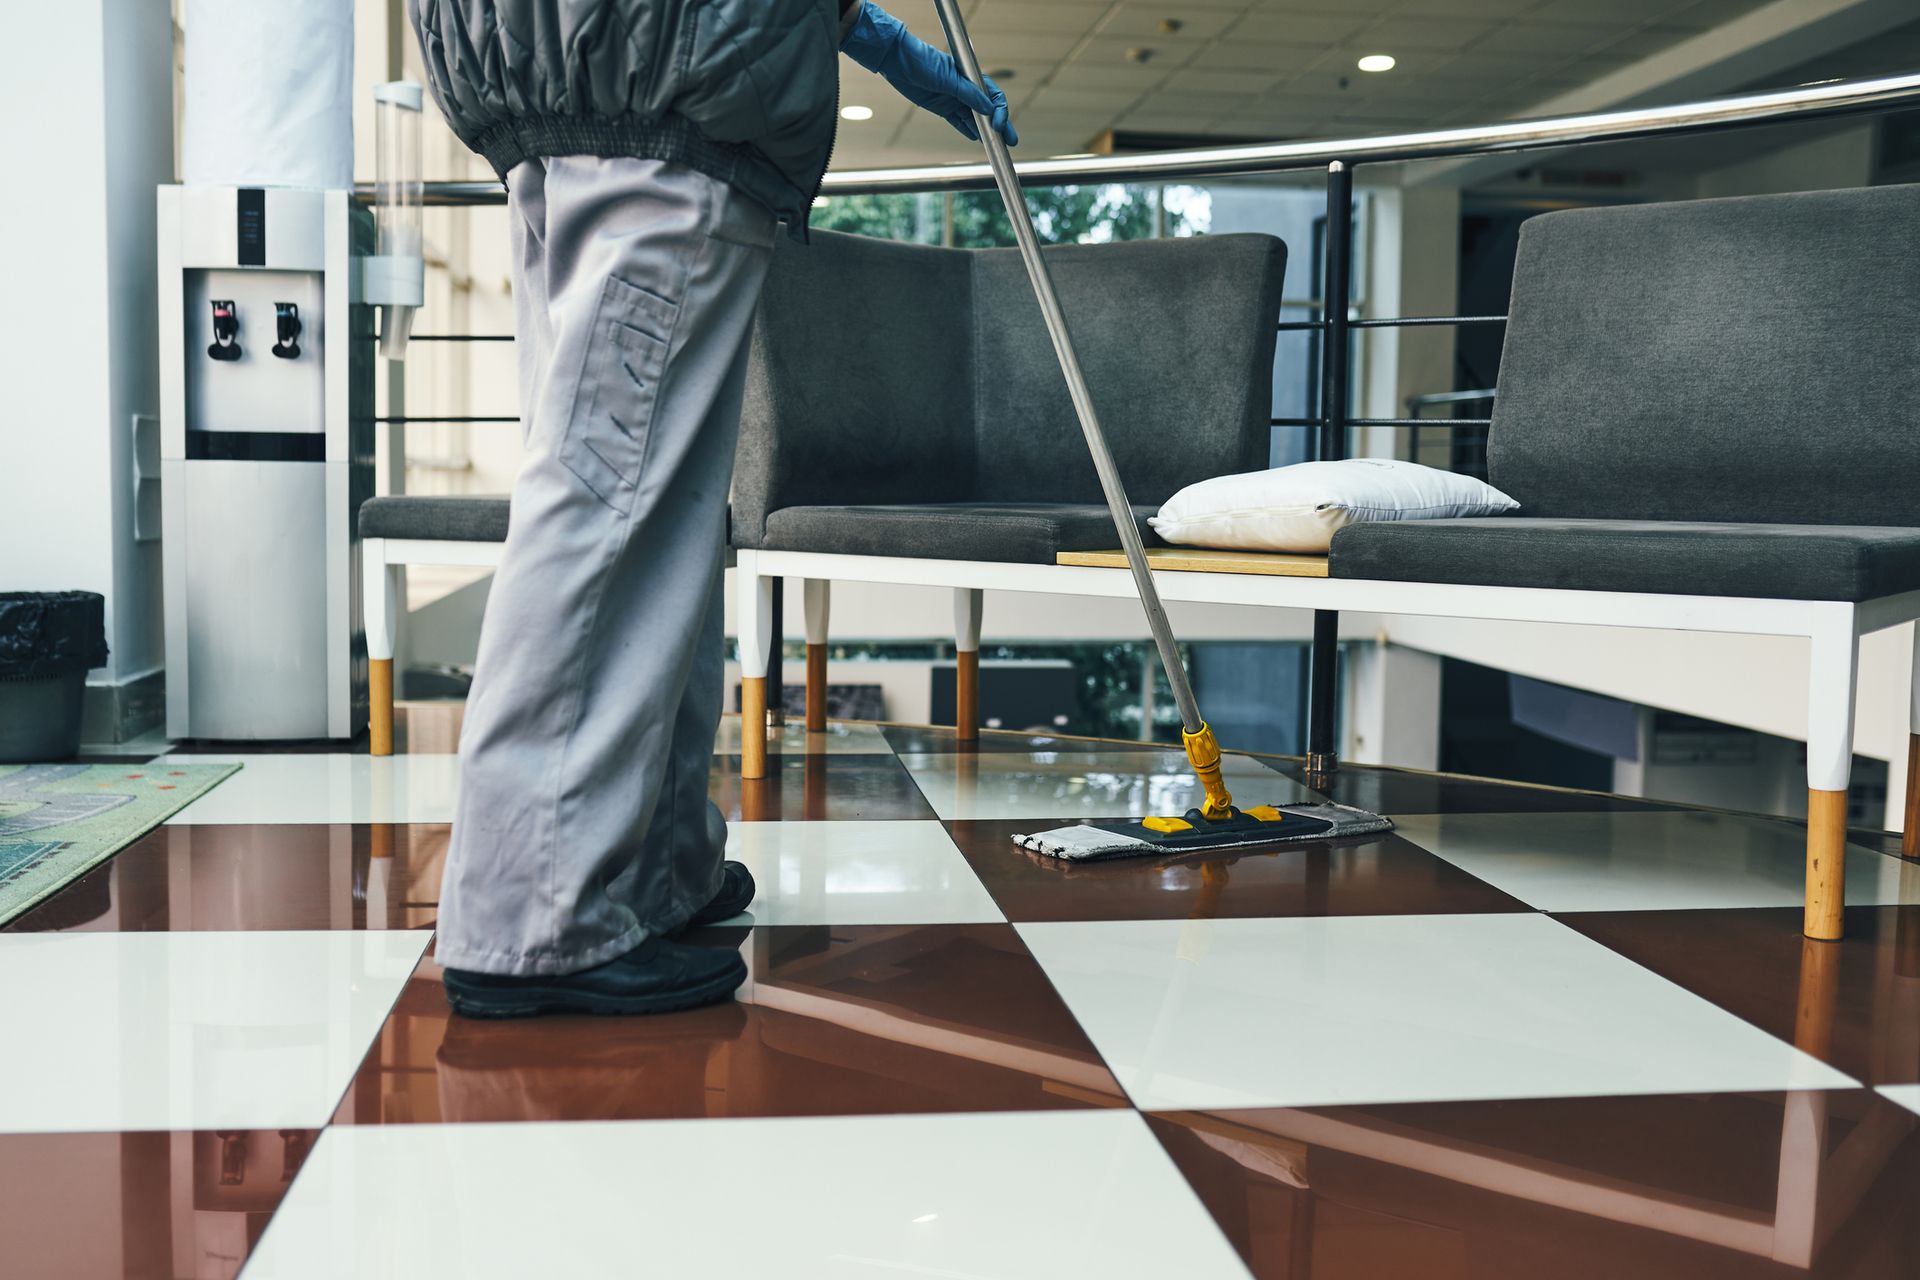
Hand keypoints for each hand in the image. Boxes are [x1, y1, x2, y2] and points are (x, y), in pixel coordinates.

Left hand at [842, 2, 1017, 145]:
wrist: (897, 61)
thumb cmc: (922, 61)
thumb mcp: (947, 78)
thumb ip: (969, 94)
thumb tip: (989, 109)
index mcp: (970, 77)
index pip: (993, 96)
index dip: (1000, 111)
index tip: (999, 125)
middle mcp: (965, 88)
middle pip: (988, 110)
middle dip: (1000, 125)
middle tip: (1011, 141)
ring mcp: (954, 98)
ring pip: (975, 118)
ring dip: (985, 131)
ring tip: (995, 146)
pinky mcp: (942, 107)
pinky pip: (959, 121)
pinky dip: (968, 130)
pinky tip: (976, 138)